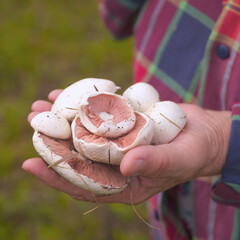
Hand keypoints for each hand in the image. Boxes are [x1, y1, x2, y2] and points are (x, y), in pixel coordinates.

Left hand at [23, 92, 231, 204]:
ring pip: (83, 134)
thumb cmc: (194, 151)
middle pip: (78, 156)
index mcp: (125, 183)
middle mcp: (116, 165)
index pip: (86, 184)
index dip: (58, 176)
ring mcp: (117, 144)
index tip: (31, 163)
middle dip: (53, 142)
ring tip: (39, 107)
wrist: (202, 133)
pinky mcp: (121, 126)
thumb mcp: (179, 159)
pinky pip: (96, 117)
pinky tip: (64, 95)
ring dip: (61, 121)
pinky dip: (81, 107)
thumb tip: (126, 165)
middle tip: (31, 123)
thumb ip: (155, 162)